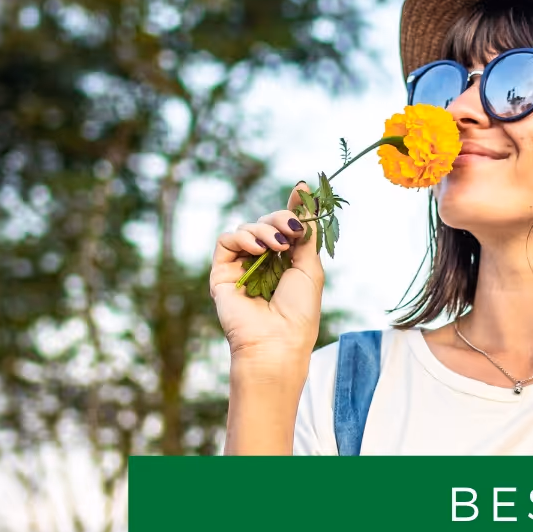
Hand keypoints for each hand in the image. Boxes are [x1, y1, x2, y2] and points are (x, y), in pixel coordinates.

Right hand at [209, 183, 322, 370]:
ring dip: (263, 229)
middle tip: (292, 230)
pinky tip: (259, 250)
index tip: (302, 189)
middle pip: (267, 223)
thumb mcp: (310, 268)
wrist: (277, 341)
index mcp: (287, 262)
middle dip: (280, 219)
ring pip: (247, 229)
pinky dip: (242, 238)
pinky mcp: (221, 273)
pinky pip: (226, 241)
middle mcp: (263, 262)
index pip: (286, 227)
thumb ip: (306, 236)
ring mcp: (242, 267)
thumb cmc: (299, 312)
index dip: (293, 207)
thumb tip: (307, 200)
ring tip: (278, 246)